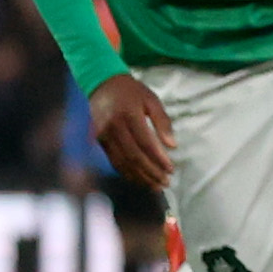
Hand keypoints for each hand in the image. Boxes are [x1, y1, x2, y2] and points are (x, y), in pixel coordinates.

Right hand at [88, 74, 175, 191]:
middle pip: (133, 156)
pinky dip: (126, 173)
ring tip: (155, 186)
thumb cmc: (132, 92)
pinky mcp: (99, 141)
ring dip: (139, 177)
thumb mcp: (152, 100)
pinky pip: (114, 161)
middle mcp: (113, 128)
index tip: (171, 169)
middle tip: (165, 182)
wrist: (102, 85)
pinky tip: (139, 179)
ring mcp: (104, 136)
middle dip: (151, 172)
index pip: (145, 143)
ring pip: (122, 162)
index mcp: (128, 115)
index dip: (158, 159)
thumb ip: (163, 121)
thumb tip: (172, 145)